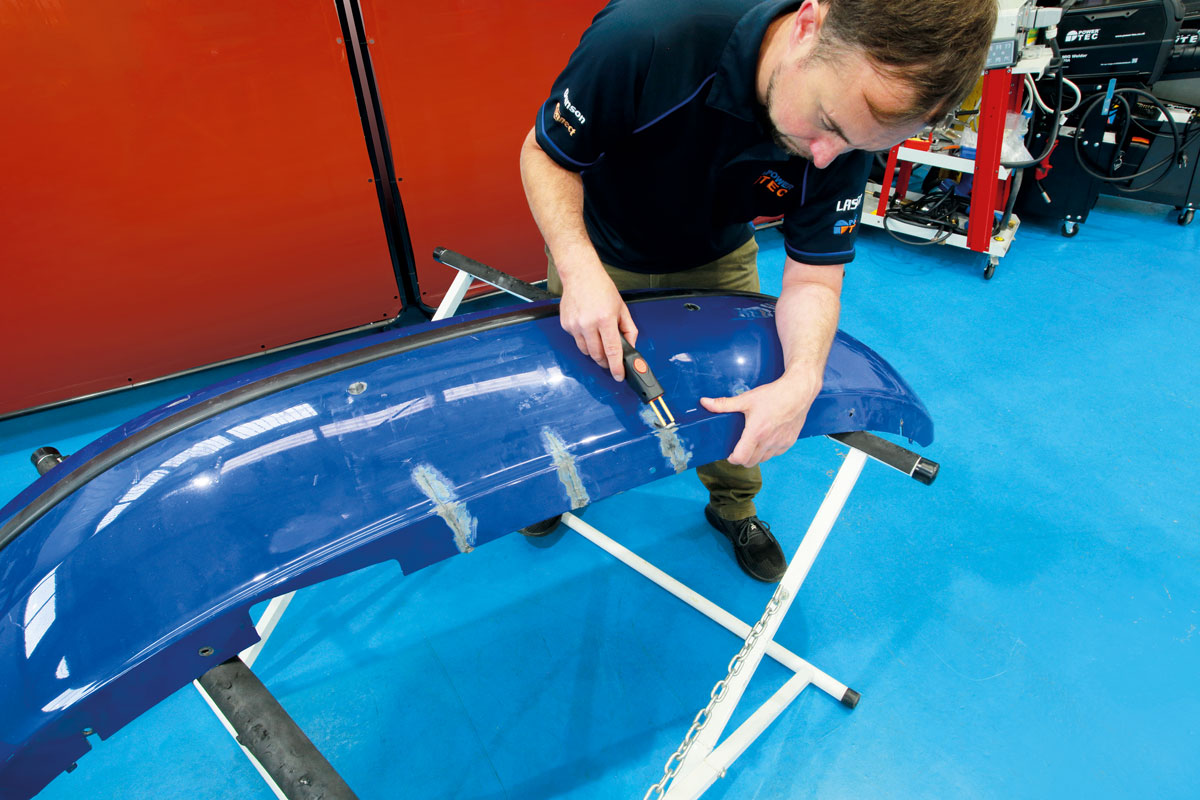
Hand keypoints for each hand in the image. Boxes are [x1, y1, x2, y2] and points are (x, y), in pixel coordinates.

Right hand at [559, 267, 637, 380]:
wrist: (580, 275)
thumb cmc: (601, 288)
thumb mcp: (621, 308)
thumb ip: (628, 329)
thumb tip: (630, 346)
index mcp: (605, 319)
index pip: (612, 350)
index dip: (616, 367)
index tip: (618, 375)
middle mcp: (588, 324)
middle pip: (597, 355)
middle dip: (605, 362)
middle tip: (611, 360)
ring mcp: (575, 325)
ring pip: (586, 351)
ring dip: (595, 352)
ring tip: (600, 340)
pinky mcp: (566, 325)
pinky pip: (577, 341)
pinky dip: (584, 340)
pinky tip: (588, 328)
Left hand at [700, 376, 819, 466]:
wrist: (799, 391)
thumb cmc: (773, 395)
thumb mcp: (746, 399)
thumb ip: (724, 404)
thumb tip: (704, 402)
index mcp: (756, 433)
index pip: (740, 458)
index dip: (732, 458)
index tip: (729, 453)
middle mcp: (769, 442)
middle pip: (751, 462)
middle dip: (742, 458)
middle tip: (739, 448)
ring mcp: (781, 444)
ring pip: (764, 459)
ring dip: (756, 455)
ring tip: (752, 443)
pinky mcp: (789, 442)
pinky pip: (775, 454)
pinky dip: (768, 451)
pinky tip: (766, 439)